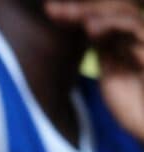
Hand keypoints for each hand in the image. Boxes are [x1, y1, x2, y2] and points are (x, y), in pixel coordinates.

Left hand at [45, 0, 143, 141]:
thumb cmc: (135, 108)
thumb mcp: (112, 76)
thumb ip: (103, 53)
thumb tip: (85, 31)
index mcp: (125, 42)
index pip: (100, 17)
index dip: (76, 13)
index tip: (51, 12)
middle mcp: (137, 37)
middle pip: (109, 10)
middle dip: (79, 8)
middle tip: (51, 9)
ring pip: (120, 13)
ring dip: (90, 11)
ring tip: (67, 14)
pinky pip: (133, 27)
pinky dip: (111, 24)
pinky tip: (90, 27)